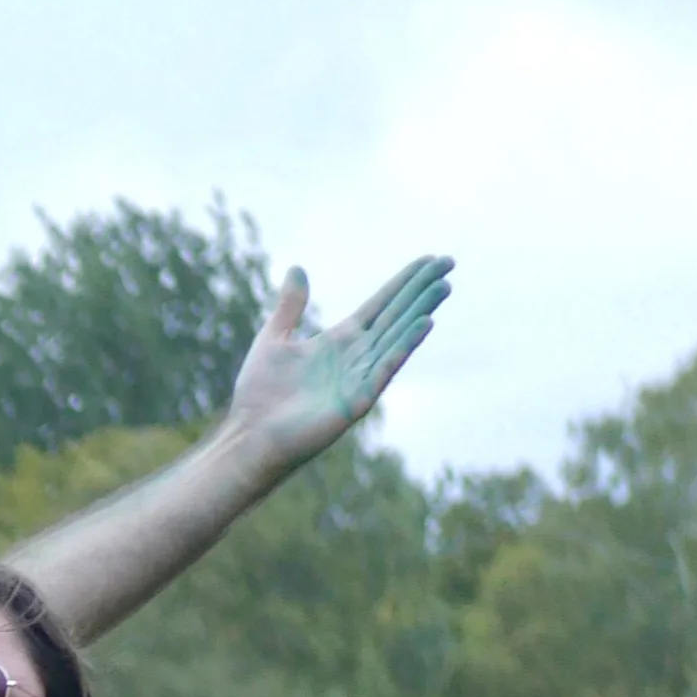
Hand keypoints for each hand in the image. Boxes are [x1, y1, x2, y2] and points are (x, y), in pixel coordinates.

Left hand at [223, 257, 453, 466]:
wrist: (248, 435)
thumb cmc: (258, 394)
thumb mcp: (273, 338)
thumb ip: (290, 306)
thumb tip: (297, 268)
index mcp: (339, 341)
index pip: (380, 305)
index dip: (403, 283)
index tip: (428, 261)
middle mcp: (356, 357)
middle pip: (396, 316)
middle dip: (421, 290)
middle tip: (448, 263)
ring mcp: (359, 378)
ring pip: (397, 337)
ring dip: (420, 311)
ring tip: (443, 286)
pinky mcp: (357, 400)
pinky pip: (386, 368)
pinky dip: (404, 346)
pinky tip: (425, 323)